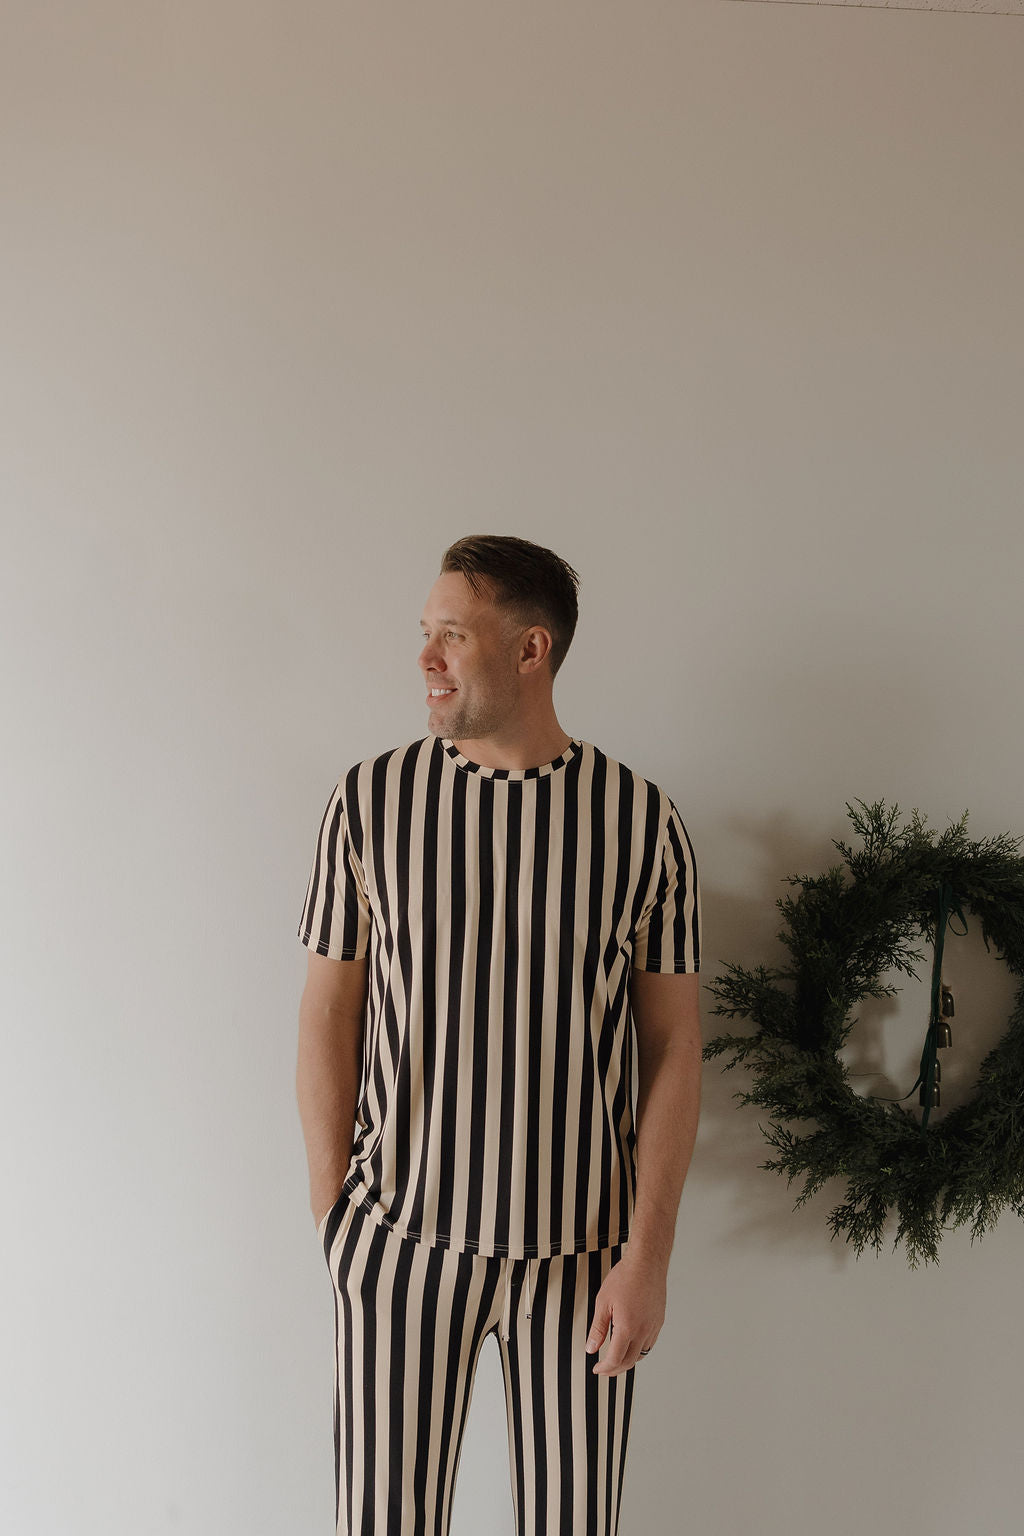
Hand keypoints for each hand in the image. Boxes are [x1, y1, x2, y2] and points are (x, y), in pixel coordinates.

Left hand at [585, 1250, 665, 1374]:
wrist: (647, 1262)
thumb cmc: (625, 1277)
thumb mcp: (603, 1302)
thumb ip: (597, 1328)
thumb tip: (591, 1348)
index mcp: (627, 1328)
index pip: (615, 1359)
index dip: (604, 1368)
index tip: (596, 1368)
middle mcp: (643, 1331)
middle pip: (629, 1362)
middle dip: (615, 1369)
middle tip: (604, 1369)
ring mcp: (653, 1326)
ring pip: (641, 1354)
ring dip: (627, 1360)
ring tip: (615, 1358)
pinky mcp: (659, 1321)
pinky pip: (649, 1343)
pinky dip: (638, 1349)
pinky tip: (630, 1343)